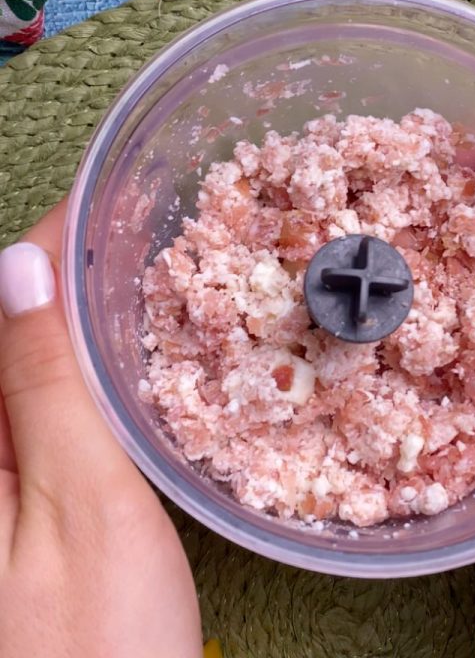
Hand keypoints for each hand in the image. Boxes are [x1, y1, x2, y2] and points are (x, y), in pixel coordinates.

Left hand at [0, 203, 200, 656]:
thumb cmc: (98, 651)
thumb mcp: (83, 504)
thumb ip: (44, 386)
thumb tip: (19, 273)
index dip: (36, 253)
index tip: (90, 205)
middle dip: (46, 281)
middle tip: (117, 238)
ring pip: (10, 374)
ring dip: (56, 324)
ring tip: (118, 283)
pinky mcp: (3, 503)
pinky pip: (22, 413)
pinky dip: (60, 374)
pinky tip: (100, 363)